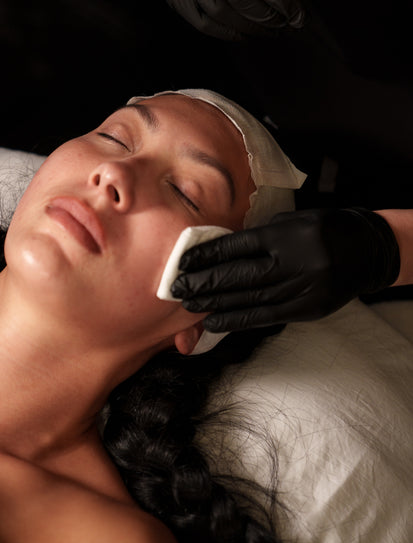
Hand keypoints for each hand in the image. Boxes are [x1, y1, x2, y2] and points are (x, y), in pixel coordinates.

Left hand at [171, 208, 400, 331]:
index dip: (206, 255)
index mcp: (286, 234)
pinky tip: (215, 321)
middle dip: (204, 282)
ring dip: (215, 304)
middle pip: (239, 275)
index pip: (237, 246)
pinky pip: (266, 316)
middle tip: (177, 288)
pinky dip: (238, 319)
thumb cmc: (321, 230)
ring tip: (189, 305)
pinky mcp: (308, 309)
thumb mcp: (291, 221)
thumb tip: (220, 251)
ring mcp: (302, 288)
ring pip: (250, 299)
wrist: (366, 250)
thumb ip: (259, 236)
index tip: (182, 262)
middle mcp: (294, 261)